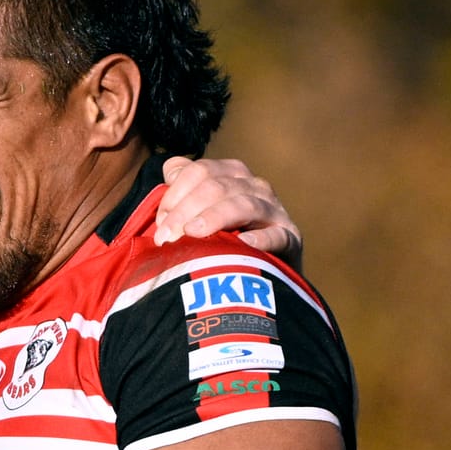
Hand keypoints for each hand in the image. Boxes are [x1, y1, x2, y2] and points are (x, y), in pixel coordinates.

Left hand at [153, 156, 303, 266]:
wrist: (263, 278)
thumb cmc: (224, 241)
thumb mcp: (201, 213)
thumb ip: (183, 190)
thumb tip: (170, 172)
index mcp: (232, 174)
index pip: (199, 171)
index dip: (175, 194)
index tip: (159, 223)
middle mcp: (255, 186)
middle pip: (216, 187)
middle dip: (185, 211)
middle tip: (165, 238)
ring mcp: (275, 211)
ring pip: (243, 205)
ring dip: (213, 219)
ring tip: (191, 235)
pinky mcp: (290, 238)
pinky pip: (276, 234)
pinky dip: (259, 238)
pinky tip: (242, 243)